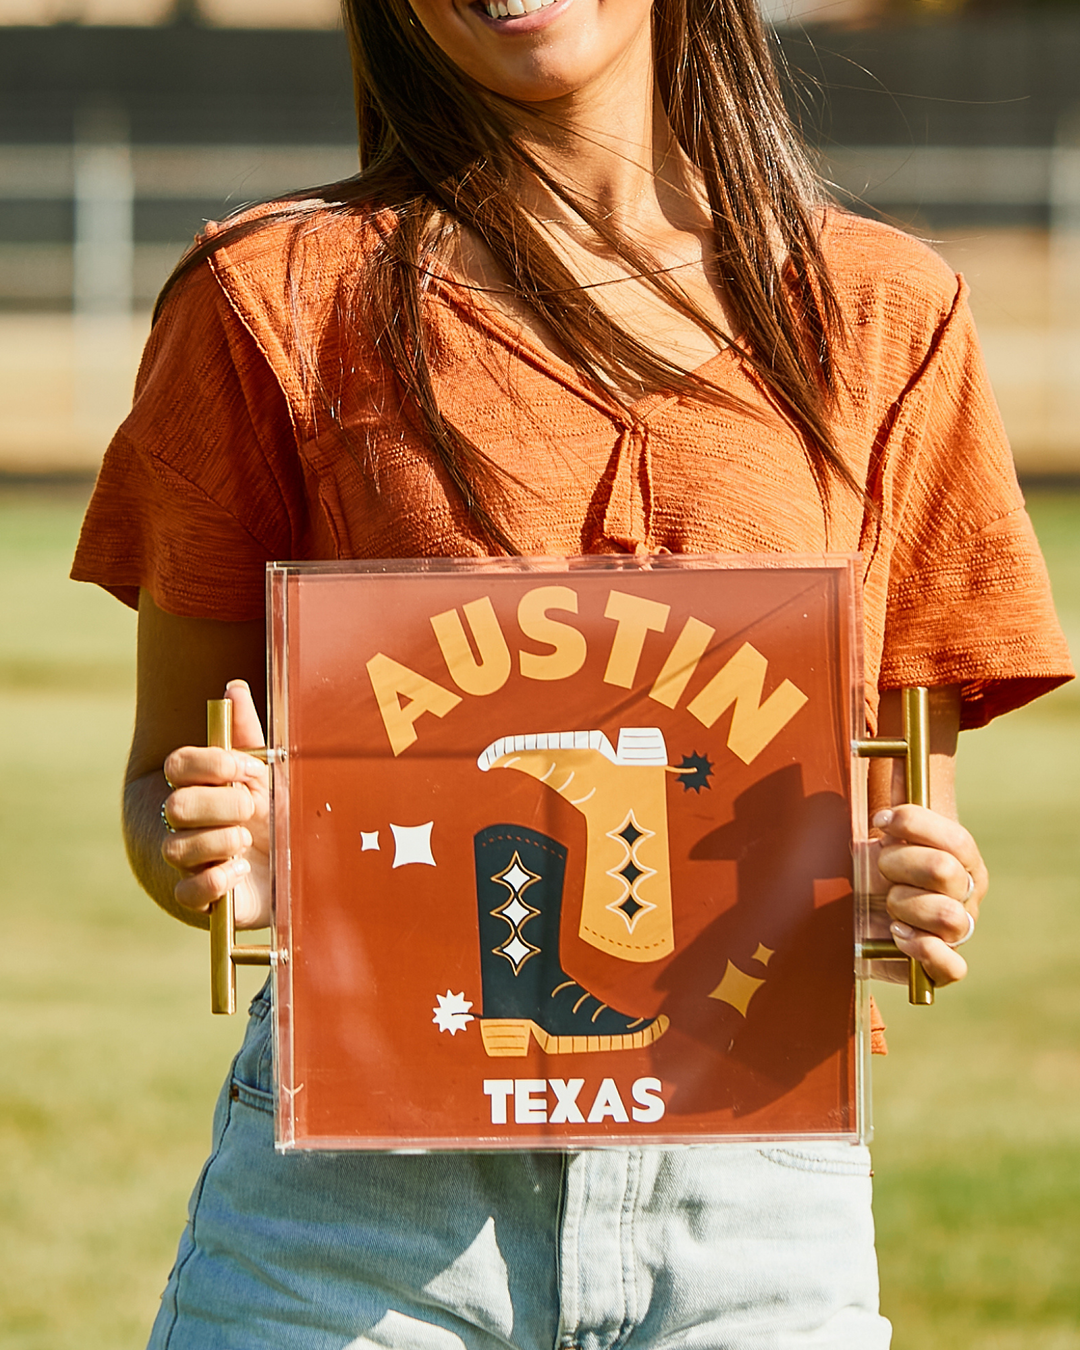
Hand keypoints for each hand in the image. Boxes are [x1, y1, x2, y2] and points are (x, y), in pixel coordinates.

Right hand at [159, 680, 270, 927]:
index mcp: (202, 786)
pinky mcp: (198, 897)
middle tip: (250, 809)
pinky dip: (217, 881)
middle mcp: (186, 821)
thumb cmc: (276, 814)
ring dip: (219, 843)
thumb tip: (233, 686)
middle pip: (175, 806)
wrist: (293, 868)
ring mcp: (189, 860)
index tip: (244, 769)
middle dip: (220, 806)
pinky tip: (240, 872)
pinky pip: (187, 892)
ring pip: (176, 848)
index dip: (209, 765)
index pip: (178, 764)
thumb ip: (249, 733)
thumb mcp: (271, 773)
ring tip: (247, 843)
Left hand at [871, 804, 986, 987]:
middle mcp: (968, 893)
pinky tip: (898, 934)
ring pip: (945, 916)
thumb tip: (869, 746)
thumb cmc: (874, 864)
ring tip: (886, 905)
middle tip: (879, 869)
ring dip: (902, 906)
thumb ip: (886, 794)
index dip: (913, 825)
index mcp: (963, 855)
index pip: (952, 836)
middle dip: (898, 866)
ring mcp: (959, 930)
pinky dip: (923, 950)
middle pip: (944, 871)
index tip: (880, 823)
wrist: (863, 913)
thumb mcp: (877, 828)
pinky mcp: (943, 967)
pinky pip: (952, 967)